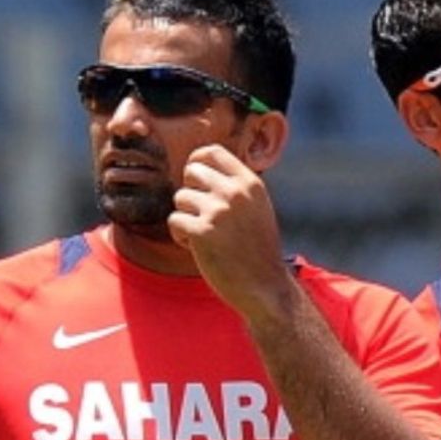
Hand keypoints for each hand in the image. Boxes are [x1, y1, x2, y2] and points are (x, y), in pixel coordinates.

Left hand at [169, 144, 294, 324]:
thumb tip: (199, 167)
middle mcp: (235, 192)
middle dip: (191, 193)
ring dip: (186, 218)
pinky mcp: (202, 232)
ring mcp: (218, 211)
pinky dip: (182, 236)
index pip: (212, 152)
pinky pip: (175, 221)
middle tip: (202, 215)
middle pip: (191, 172)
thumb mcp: (258, 208)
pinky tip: (200, 249)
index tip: (196, 180)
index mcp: (251, 183)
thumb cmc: (258, 250)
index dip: (197, 162)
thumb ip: (235, 187)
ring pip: (180, 198)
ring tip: (206, 236)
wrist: (265, 287)